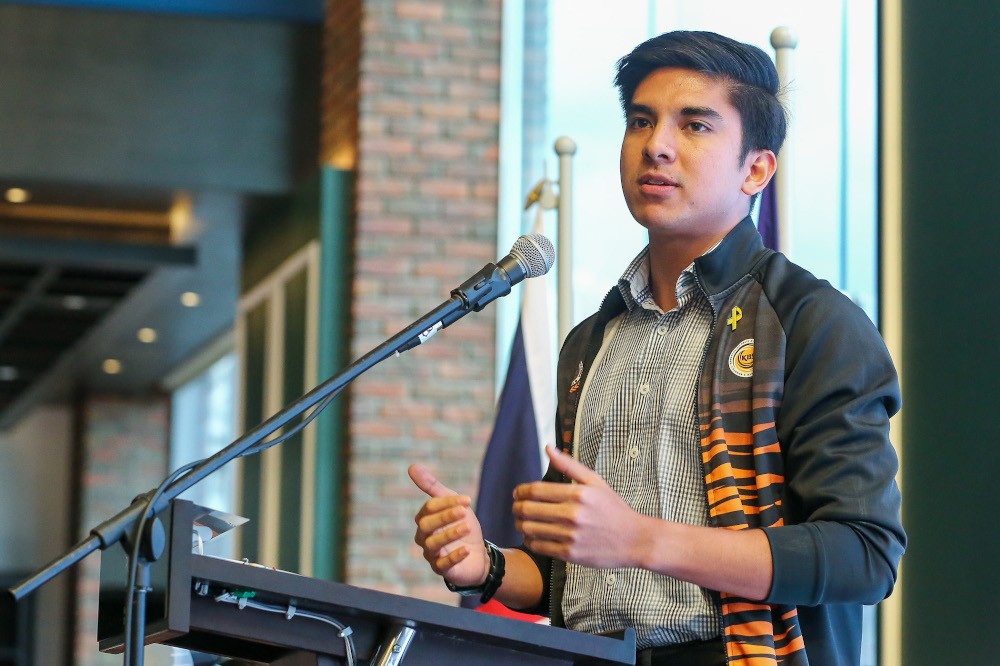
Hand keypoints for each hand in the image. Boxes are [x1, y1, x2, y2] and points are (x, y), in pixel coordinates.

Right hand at [409, 464, 488, 586]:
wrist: (478, 554)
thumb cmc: (461, 526)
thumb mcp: (452, 504)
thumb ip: (432, 487)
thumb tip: (411, 466)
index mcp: (424, 520)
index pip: (429, 508)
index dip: (446, 502)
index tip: (467, 500)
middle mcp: (424, 538)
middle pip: (427, 525)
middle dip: (445, 517)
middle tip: (463, 512)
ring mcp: (432, 555)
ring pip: (433, 545)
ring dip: (450, 534)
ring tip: (467, 528)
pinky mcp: (442, 570)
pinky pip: (443, 566)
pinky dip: (454, 557)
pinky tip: (466, 549)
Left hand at [512, 446, 648, 568]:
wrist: (634, 540)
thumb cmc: (613, 509)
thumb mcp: (595, 482)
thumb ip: (569, 465)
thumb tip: (548, 447)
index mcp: (577, 494)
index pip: (535, 490)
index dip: (520, 491)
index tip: (517, 493)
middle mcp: (572, 515)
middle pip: (528, 510)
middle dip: (516, 507)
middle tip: (516, 507)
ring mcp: (570, 536)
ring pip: (530, 529)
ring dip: (520, 524)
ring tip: (522, 522)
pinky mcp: (570, 554)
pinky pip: (539, 547)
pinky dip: (529, 541)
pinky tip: (532, 536)